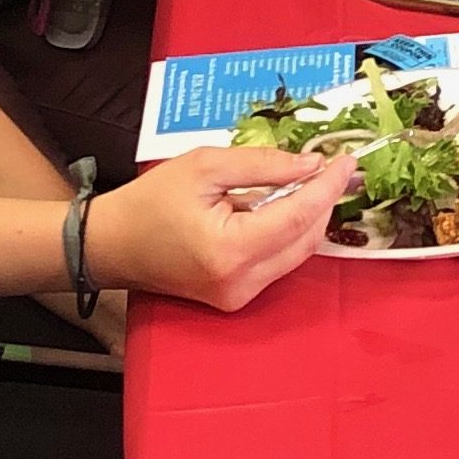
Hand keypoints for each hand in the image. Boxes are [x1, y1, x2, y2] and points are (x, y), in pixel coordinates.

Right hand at [86, 144, 355, 309]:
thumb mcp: (205, 167)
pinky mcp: (235, 298)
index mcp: (231, 250)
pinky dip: (288, 233)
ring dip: (308, 216)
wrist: (111, 244)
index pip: (299, 216)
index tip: (347, 160)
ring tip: (308, 180)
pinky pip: (278, 263)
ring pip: (297, 253)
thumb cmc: (150, 202)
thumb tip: (310, 166)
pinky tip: (282, 205)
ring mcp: (239, 296)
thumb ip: (263, 166)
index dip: (328, 186)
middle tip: (331, 165)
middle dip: (324, 201)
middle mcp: (240, 282)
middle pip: (306, 239)